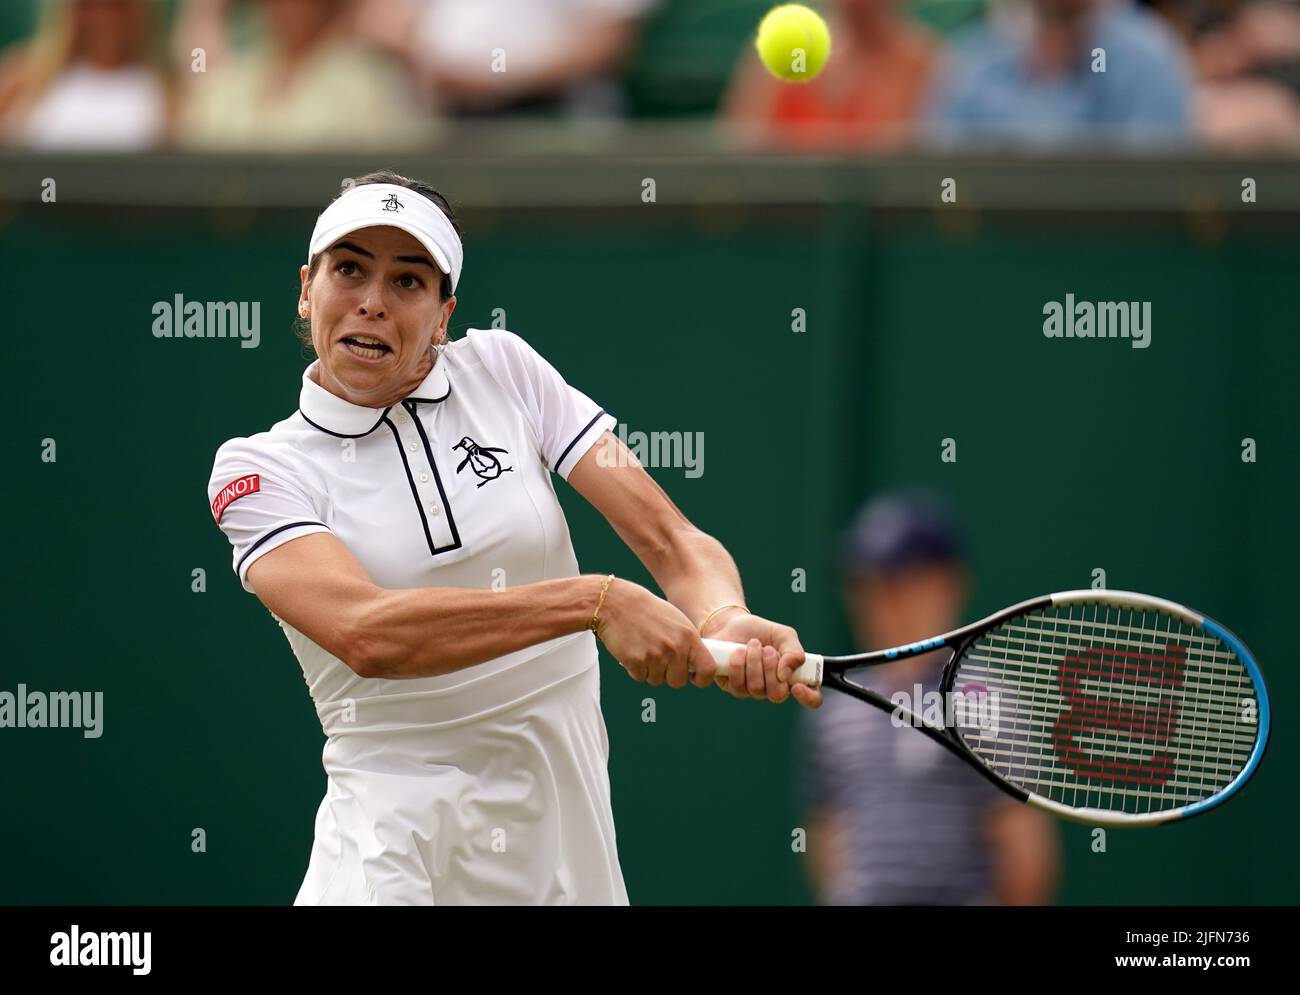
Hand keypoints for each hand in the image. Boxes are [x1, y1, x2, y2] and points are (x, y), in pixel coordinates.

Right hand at [595, 580, 715, 689]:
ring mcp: (655, 655)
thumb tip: (695, 664)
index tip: (694, 678)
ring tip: (643, 648)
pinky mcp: (637, 661)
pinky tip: (632, 650)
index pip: (707, 669)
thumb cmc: (646, 611)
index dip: (702, 679)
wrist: (616, 603)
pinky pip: (640, 677)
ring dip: (650, 670)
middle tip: (659, 659)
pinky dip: (635, 669)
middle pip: (678, 681)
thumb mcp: (676, 621)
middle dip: (669, 675)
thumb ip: (687, 642)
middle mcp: (675, 648)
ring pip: (657, 680)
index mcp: (688, 636)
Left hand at [703, 611, 821, 708]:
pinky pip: (738, 685)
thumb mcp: (784, 635)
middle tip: (767, 648)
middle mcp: (775, 688)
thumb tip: (786, 674)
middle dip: (771, 668)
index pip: (812, 698)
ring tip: (752, 644)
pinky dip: (738, 664)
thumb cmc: (761, 631)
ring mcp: (754, 691)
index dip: (808, 698)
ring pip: (756, 688)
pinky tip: (737, 651)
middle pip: (778, 694)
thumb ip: (794, 652)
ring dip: (754, 662)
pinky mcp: (735, 688)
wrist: (732, 624)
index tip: (797, 686)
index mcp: (794, 676)